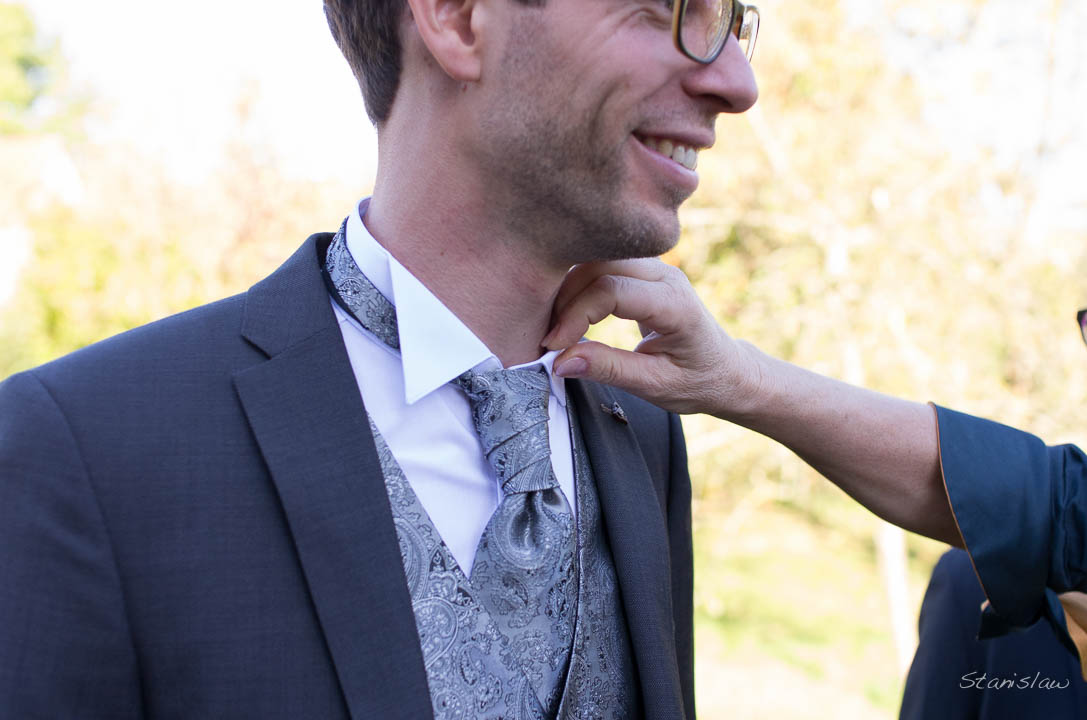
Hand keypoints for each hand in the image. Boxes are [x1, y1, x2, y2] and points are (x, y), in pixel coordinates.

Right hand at [542, 259, 761, 416]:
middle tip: (550, 335)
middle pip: (599, 265)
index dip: (576, 316)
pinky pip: (602, 265)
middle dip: (566, 298)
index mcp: (675, 304)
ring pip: (596, 260)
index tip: (554, 346)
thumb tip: (560, 361)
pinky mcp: (643, 272)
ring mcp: (656, 268)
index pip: (611, 291)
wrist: (726, 371)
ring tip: (557, 327)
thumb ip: (609, 370)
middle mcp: (666, 275)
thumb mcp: (654, 385)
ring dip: (569, 290)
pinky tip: (569, 315)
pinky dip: (579, 286)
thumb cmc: (697, 381)